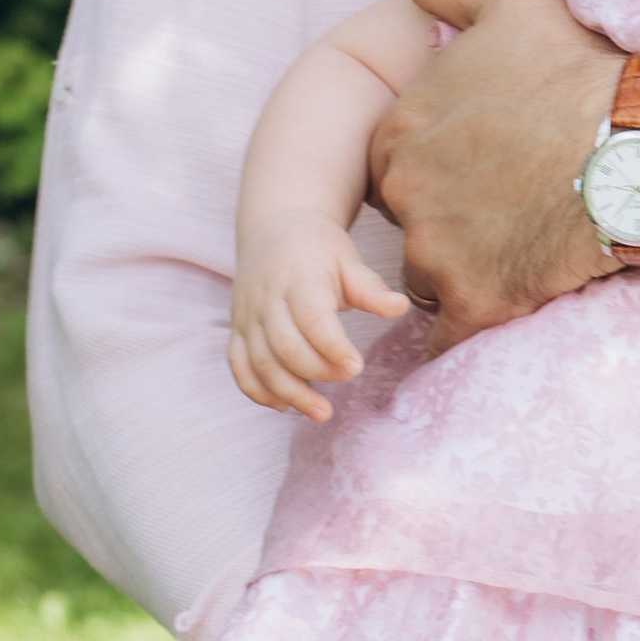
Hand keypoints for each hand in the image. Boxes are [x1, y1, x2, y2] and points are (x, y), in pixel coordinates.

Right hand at [229, 214, 410, 418]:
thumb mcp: (348, 260)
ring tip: (321, 412)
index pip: (311, 318)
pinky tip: (284, 406)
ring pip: (260, 362)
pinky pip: (239, 366)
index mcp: (298, 279)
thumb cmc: (320, 248)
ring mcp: (248, 316)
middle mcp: (267, 300)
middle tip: (347, 381)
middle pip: (284, 346)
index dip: (332, 346)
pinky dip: (257, 390)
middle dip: (316, 371)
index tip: (357, 368)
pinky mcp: (238, 329)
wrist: (275, 228)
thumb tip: (400, 308)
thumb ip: (370, 288)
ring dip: (289, 392)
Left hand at [370, 0, 616, 347]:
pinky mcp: (475, 302)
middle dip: (450, 220)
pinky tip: (516, 304)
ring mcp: (436, 252)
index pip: (398, 161)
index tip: (493, 162)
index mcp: (400, 127)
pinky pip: (453, 333)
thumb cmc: (584, 73)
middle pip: (412, 220)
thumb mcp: (514, 7)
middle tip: (513, 207)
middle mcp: (404, 192)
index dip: (446, 164)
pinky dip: (476, 325)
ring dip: (465, 271)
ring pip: (430, 276)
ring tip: (527, 250)